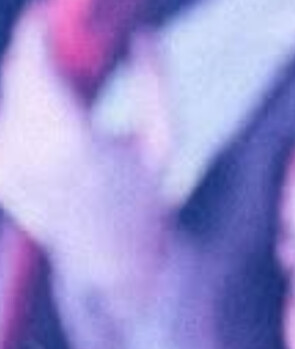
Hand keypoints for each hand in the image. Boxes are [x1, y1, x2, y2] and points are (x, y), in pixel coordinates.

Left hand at [0, 7, 169, 289]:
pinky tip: (48, 138)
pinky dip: (20, 118)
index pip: (37, 67)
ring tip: (65, 110)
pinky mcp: (6, 182)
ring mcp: (17, 173)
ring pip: (8, 102)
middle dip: (35, 59)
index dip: (38, 36)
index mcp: (79, 146)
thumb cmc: (146, 202)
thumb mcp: (164, 143)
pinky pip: (4, 127)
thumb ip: (157, 84)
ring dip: (29, 90)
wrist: (118, 264)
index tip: (47, 21)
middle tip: (55, 51)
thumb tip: (144, 36)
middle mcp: (39, 159)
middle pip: (18, 78)